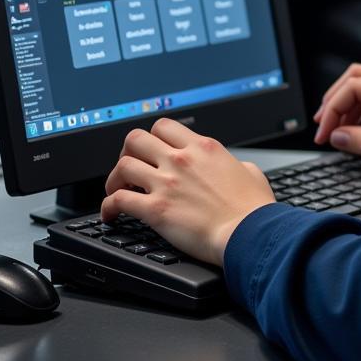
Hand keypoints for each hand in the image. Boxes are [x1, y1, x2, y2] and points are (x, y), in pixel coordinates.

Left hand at [100, 118, 275, 265]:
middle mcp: (181, 160)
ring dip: (114, 179)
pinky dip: (108, 207)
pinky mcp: (157, 210)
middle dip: (127, 153)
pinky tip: (110, 215)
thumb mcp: (250, 171)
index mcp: (202, 147)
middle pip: (135, 139)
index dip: (151, 137)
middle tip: (130, 168)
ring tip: (116, 191)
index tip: (150, 151)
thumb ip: (235, 164)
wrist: (248, 234)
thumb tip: (235, 167)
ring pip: (123, 166)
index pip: (163, 126)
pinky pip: (119, 201)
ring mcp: (167, 183)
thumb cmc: (252, 208)